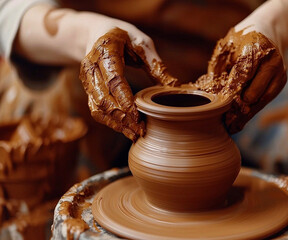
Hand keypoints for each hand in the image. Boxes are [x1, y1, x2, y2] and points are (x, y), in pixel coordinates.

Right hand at [80, 25, 176, 141]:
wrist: (96, 33)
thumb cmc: (124, 37)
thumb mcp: (142, 43)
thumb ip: (155, 65)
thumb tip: (174, 87)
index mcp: (106, 49)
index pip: (114, 79)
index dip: (124, 99)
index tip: (137, 115)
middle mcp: (91, 65)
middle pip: (104, 97)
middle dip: (122, 117)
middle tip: (141, 131)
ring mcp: (87, 78)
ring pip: (98, 106)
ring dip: (116, 123)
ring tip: (134, 134)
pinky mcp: (88, 88)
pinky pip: (96, 108)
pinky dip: (109, 121)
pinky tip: (124, 128)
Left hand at [195, 27, 285, 133]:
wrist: (267, 32)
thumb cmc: (240, 42)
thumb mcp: (226, 48)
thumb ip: (219, 69)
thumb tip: (209, 92)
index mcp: (256, 48)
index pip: (242, 75)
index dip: (231, 92)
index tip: (221, 107)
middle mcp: (271, 61)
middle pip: (254, 91)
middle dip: (239, 108)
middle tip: (225, 122)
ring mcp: (279, 72)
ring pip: (261, 100)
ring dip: (246, 114)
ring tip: (231, 127)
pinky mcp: (281, 82)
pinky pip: (265, 100)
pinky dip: (253, 110)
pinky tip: (240, 121)